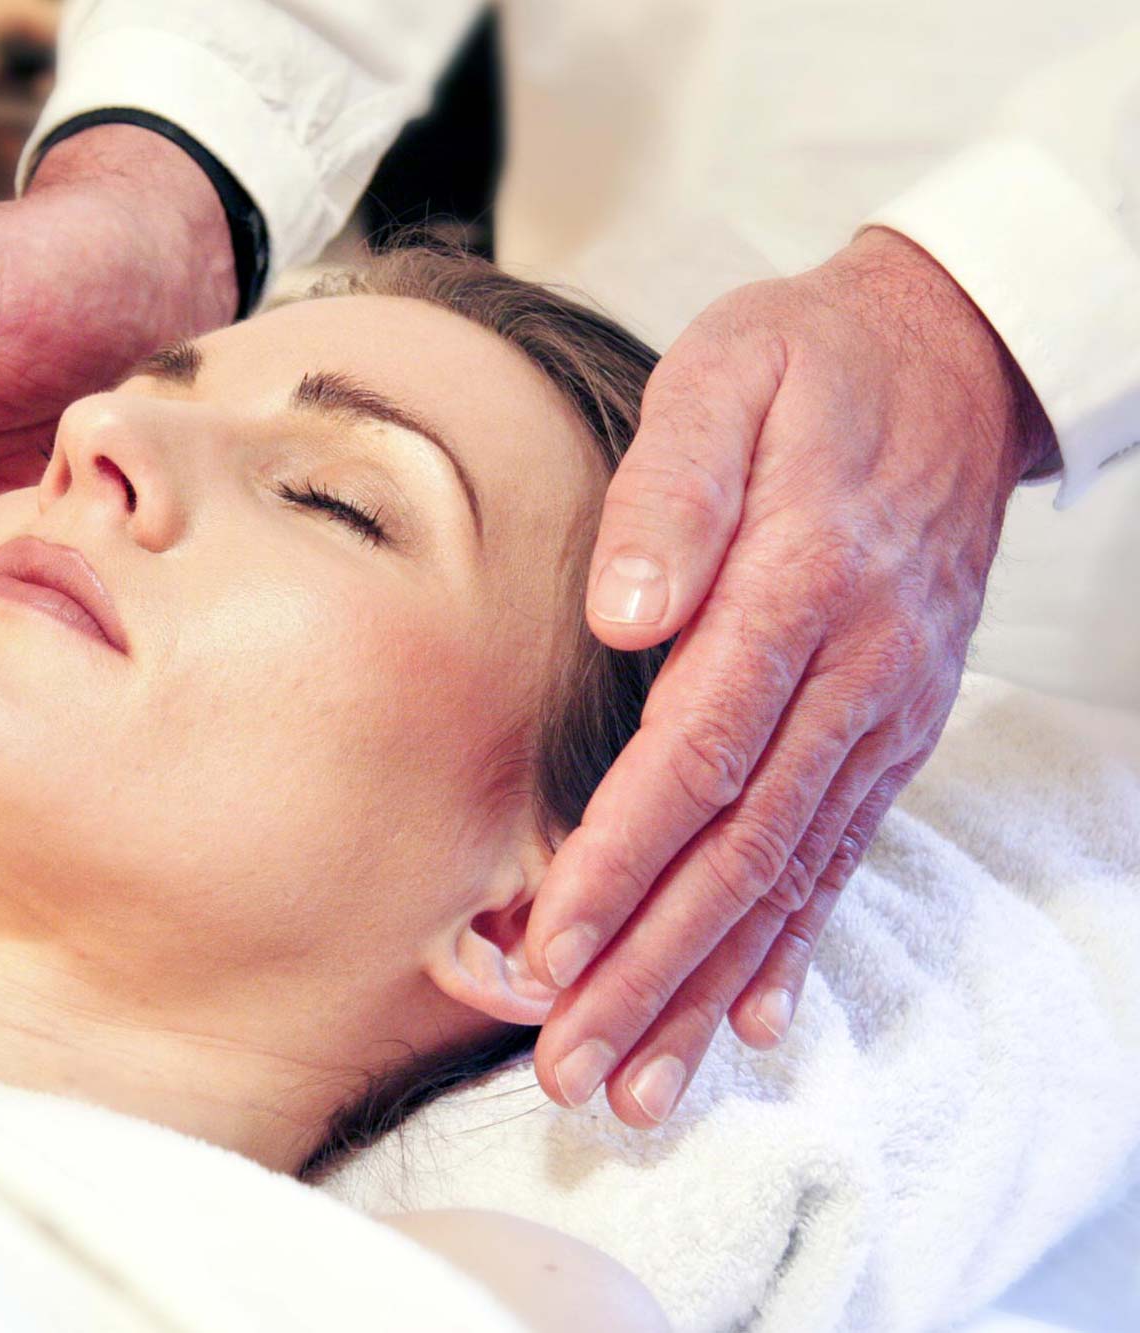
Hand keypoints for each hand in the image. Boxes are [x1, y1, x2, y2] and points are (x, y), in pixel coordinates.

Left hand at [522, 227, 1057, 1125]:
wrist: (956, 357)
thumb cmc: (812, 362)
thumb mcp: (727, 373)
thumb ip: (670, 488)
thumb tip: (622, 612)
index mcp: (801, 583)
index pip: (699, 750)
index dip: (622, 858)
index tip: (551, 946)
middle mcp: (855, 671)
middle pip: (741, 846)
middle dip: (651, 968)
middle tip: (574, 1071)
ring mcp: (884, 711)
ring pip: (787, 875)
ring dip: (707, 988)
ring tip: (638, 1086)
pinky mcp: (892, 728)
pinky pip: (841, 854)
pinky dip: (792, 945)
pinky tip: (749, 1021)